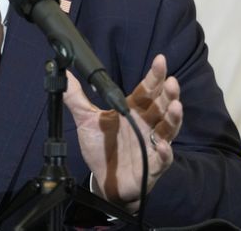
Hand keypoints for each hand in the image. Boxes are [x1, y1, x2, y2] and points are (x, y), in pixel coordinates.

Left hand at [62, 54, 181, 211]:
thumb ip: (76, 97)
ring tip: (175, 106)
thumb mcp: (86, 120)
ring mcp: (152, 144)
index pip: (147, 90)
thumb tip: (65, 73)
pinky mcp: (152, 165)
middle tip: (171, 81)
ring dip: (173, 118)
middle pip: (161, 106)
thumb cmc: (101, 148)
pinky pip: (162, 159)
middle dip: (168, 93)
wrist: (103, 180)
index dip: (154, 76)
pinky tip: (163, 146)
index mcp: (133, 111)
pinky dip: (164, 152)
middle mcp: (146, 125)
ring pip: (168, 129)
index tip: (160, 60)